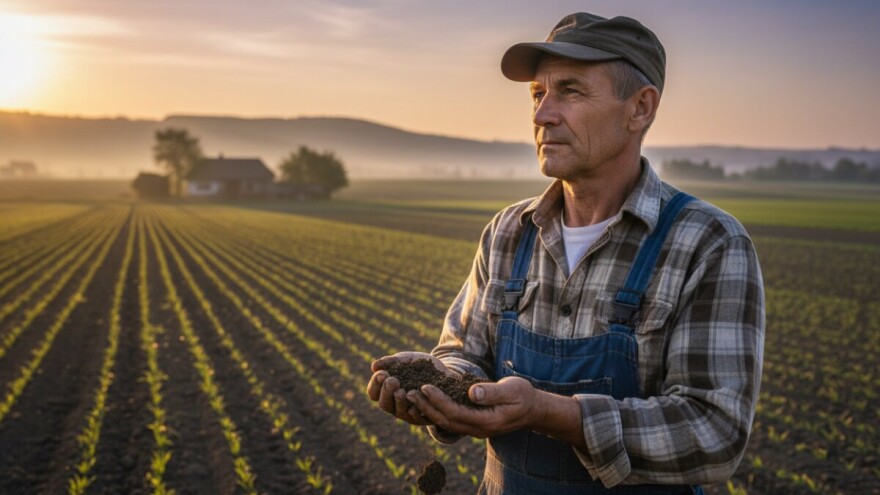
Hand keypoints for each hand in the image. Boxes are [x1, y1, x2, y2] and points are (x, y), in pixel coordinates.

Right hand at [366, 352, 450, 425]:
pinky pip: (418, 417)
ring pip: (399, 411)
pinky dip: (415, 410)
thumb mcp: (406, 360)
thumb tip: (374, 366)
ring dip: (399, 402)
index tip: (382, 373)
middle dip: (386, 392)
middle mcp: (395, 404)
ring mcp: (409, 412)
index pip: (374, 392)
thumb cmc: (420, 366)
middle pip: (384, 404)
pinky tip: (416, 401)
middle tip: (392, 380)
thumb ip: (391, 362)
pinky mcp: (424, 417)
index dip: (375, 384)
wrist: (444, 372)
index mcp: (387, 391)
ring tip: (401, 391)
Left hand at [407, 376, 540, 437]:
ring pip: (445, 422)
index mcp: (486, 421)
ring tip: (412, 395)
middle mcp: (477, 428)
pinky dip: (436, 411)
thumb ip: (492, 392)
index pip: (454, 412)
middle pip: (445, 420)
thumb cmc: (524, 396)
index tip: (425, 386)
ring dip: (428, 409)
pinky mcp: (473, 423)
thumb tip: (471, 392)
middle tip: (409, 392)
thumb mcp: (512, 390)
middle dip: (426, 406)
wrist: (533, 409)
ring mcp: (474, 428)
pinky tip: (425, 400)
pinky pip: (450, 420)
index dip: (438, 400)